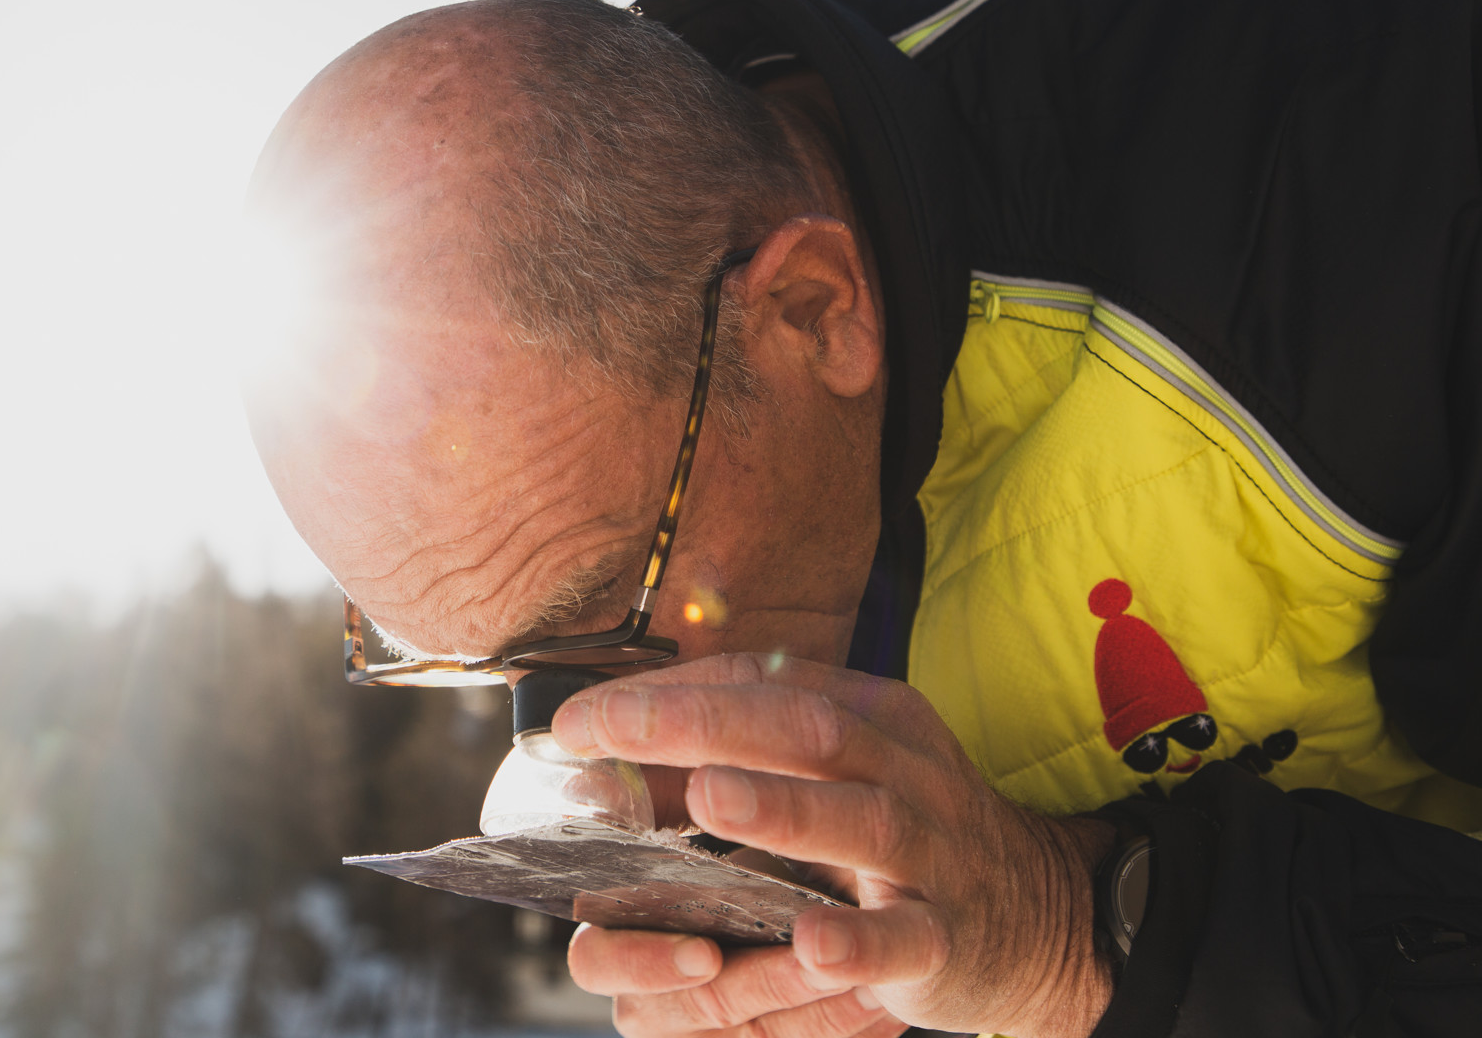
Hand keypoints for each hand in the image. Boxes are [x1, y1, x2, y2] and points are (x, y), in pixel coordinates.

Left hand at [552, 654, 1115, 1037]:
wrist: (1046, 914)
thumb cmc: (911, 831)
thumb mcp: (846, 769)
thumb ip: (747, 750)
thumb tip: (616, 749)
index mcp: (867, 717)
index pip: (760, 682)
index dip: (668, 691)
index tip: (578, 714)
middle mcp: (900, 770)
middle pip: (804, 730)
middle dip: (701, 722)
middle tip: (609, 726)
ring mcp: (929, 853)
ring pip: (859, 821)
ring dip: (781, 809)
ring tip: (708, 796)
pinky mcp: (946, 939)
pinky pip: (902, 937)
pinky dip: (858, 940)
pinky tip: (811, 942)